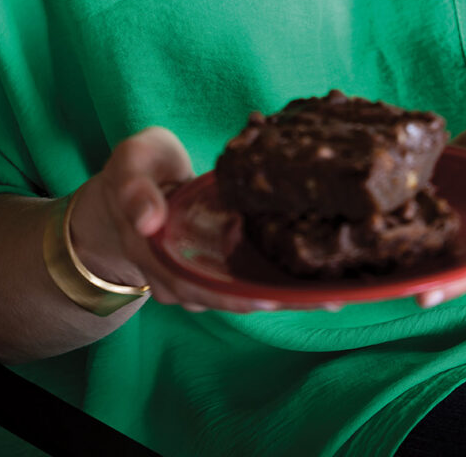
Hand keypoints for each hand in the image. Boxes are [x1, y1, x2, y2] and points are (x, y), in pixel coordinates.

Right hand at [69, 127, 338, 313]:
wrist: (132, 188)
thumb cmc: (137, 169)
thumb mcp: (131, 164)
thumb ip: (136, 188)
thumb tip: (149, 220)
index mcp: (158, 256)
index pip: (196, 285)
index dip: (232, 295)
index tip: (268, 297)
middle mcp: (182, 277)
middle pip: (231, 298)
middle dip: (277, 300)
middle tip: (324, 298)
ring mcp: (203, 274)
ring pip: (245, 292)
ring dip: (287, 295)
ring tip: (334, 291)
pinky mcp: (222, 264)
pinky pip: (251, 277)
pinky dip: (283, 279)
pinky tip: (321, 279)